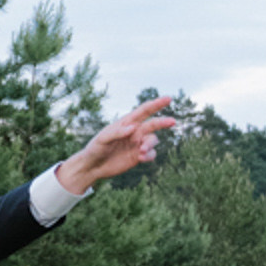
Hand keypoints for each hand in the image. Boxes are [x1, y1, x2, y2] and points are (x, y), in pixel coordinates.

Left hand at [56, 94, 177, 195]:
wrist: (93, 166)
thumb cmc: (95, 149)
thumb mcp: (102, 139)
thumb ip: (117, 133)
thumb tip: (132, 128)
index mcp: (126, 123)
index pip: (143, 111)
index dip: (156, 104)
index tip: (168, 99)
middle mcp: (134, 132)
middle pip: (153, 124)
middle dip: (163, 122)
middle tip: (173, 121)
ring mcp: (137, 144)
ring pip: (153, 140)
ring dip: (150, 145)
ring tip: (141, 152)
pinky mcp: (138, 156)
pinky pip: (151, 154)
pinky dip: (150, 156)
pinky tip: (141, 158)